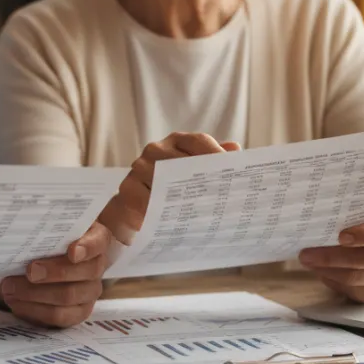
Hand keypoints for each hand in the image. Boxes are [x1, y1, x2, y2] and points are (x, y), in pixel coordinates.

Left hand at [0, 222, 114, 327]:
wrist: (59, 256)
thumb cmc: (55, 237)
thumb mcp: (55, 226)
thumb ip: (47, 226)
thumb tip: (23, 223)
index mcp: (97, 240)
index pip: (98, 243)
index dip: (87, 248)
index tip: (72, 251)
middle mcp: (97, 267)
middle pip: (83, 274)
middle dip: (53, 273)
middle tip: (29, 271)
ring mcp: (90, 292)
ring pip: (67, 298)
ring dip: (35, 295)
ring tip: (10, 288)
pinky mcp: (77, 312)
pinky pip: (59, 317)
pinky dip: (34, 311)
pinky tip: (16, 302)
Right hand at [99, 132, 241, 239]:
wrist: (136, 208)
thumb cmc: (173, 189)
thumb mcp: (195, 175)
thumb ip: (214, 162)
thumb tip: (234, 151)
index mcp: (177, 141)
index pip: (199, 141)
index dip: (217, 155)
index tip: (233, 171)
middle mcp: (156, 150)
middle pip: (182, 161)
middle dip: (204, 180)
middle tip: (223, 197)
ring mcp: (139, 168)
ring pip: (165, 182)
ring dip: (185, 199)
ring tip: (204, 212)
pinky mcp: (128, 189)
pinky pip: (147, 201)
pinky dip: (162, 212)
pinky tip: (178, 222)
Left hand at [298, 219, 363, 302]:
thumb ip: (349, 218)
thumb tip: (318, 222)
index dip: (363, 234)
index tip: (340, 236)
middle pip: (363, 259)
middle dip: (331, 257)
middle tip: (306, 253)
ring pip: (354, 277)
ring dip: (326, 270)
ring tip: (307, 262)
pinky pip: (351, 290)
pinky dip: (332, 281)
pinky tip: (320, 272)